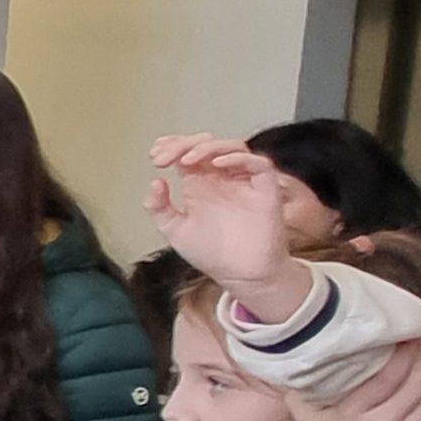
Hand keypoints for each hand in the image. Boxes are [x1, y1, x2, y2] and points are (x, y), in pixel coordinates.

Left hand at [144, 135, 305, 318]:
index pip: (187, 153)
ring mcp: (244, 182)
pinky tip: (217, 165)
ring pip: (233, 147)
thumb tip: (155, 181)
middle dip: (184, 144)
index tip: (155, 157)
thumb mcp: (176, 231)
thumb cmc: (212, 254)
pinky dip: (239, 158)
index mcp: (200, 184)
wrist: (241, 276)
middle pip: (207, 144)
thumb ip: (160, 208)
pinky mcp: (265, 190)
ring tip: (187, 160)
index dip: (172, 147)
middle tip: (165, 157)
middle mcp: (222, 179)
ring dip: (208, 147)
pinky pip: (259, 164)